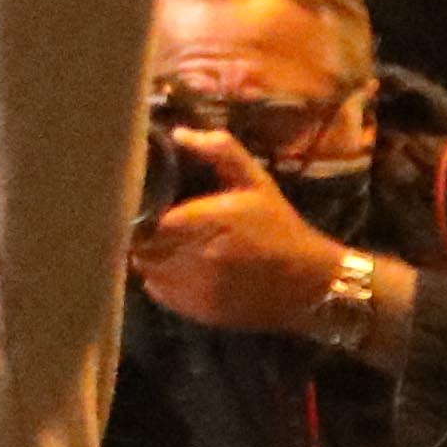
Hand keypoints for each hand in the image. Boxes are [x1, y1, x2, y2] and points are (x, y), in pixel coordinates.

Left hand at [128, 133, 350, 336]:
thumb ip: (221, 152)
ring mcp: (196, 289)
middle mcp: (197, 258)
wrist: (310, 282)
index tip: (139, 201)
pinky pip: (160, 293)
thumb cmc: (279, 226)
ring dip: (149, 257)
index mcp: (208, 221)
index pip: (145, 219)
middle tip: (147, 222)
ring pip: (147, 271)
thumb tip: (180, 134)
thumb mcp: (256, 181)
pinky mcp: (198, 312)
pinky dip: (160, 279)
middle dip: (140, 234)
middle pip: (141, 247)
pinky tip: (174, 266)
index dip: (137, 210)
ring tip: (160, 243)